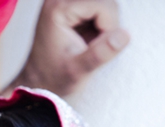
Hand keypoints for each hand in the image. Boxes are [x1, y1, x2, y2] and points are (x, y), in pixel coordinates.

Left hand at [1, 0, 129, 96]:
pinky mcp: (71, 4)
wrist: (40, 79)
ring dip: (105, 24)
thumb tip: (125, 35)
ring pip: (105, 3)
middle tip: (93, 47)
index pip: (103, 5)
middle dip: (108, 25)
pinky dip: (101, 23)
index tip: (96, 49)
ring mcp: (65, 0)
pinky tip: (89, 37)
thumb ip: (100, 54)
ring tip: (90, 43)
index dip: (109, 28)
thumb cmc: (54, 77)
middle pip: (106, 1)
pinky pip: (99, 8)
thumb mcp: (77, 71)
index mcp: (57, 8)